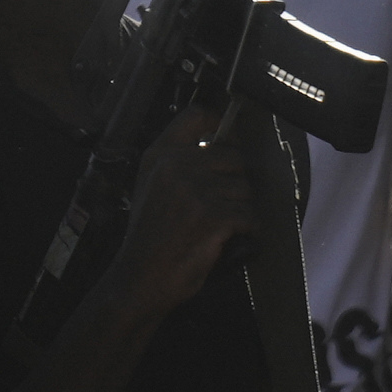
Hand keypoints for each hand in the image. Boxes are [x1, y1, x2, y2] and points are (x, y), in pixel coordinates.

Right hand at [110, 106, 255, 317]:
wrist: (142, 276)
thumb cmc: (149, 235)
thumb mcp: (150, 185)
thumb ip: (176, 161)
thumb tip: (220, 144)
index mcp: (159, 155)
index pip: (197, 115)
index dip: (220, 123)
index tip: (229, 136)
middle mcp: (176, 166)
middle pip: (233, 156)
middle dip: (234, 181)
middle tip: (221, 203)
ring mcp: (195, 190)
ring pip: (244, 188)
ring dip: (240, 208)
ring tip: (219, 225)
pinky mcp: (214, 216)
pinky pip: (249, 215)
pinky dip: (246, 230)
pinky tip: (228, 238)